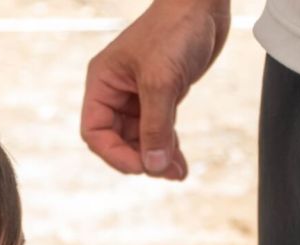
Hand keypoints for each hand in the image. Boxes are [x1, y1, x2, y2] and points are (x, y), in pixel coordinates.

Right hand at [80, 0, 229, 178]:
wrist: (203, 3)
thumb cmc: (175, 29)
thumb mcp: (162, 81)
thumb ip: (156, 126)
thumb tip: (153, 166)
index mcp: (103, 84)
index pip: (96, 132)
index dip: (115, 154)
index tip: (141, 166)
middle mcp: (116, 91)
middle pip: (118, 140)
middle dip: (141, 158)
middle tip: (165, 173)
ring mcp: (139, 95)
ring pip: (141, 138)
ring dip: (158, 157)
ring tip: (177, 173)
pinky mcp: (162, 95)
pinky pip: (159, 129)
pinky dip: (169, 146)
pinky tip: (180, 164)